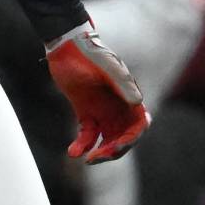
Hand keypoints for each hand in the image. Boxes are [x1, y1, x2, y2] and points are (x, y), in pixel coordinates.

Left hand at [46, 21, 149, 162]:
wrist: (65, 46)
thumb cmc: (88, 53)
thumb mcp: (105, 66)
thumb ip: (121, 82)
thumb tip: (138, 103)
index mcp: (128, 96)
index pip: (139, 125)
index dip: (131, 140)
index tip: (115, 147)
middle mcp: (119, 107)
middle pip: (124, 138)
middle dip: (114, 151)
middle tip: (95, 158)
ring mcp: (103, 111)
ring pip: (108, 140)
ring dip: (100, 152)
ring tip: (85, 157)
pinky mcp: (86, 113)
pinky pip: (89, 136)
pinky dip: (82, 146)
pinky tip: (72, 151)